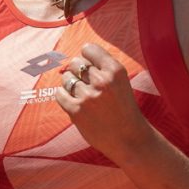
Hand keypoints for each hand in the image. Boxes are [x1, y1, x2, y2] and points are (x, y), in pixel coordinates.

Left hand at [56, 43, 153, 160]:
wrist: (129, 140)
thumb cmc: (124, 110)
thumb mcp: (120, 83)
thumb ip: (102, 69)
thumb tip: (73, 60)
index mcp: (115, 70)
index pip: (89, 49)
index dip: (87, 57)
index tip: (89, 66)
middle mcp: (102, 81)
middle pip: (76, 63)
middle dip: (77, 71)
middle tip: (86, 84)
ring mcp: (88, 96)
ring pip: (66, 78)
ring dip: (70, 84)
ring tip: (82, 96)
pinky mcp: (76, 111)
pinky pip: (60, 94)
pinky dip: (64, 96)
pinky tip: (74, 103)